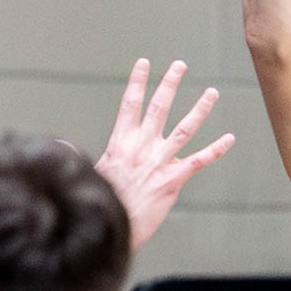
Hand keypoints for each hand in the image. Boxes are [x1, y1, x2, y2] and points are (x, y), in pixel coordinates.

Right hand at [95, 60, 234, 249]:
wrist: (112, 227)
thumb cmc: (103, 203)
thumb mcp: (91, 174)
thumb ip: (85, 156)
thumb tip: (61, 147)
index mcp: (121, 143)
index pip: (130, 105)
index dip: (138, 82)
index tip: (144, 63)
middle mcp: (142, 147)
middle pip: (159, 108)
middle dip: (170, 84)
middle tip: (180, 65)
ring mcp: (160, 162)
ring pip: (184, 129)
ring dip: (200, 109)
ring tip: (212, 92)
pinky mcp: (173, 179)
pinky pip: (199, 160)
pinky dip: (216, 149)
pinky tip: (229, 138)